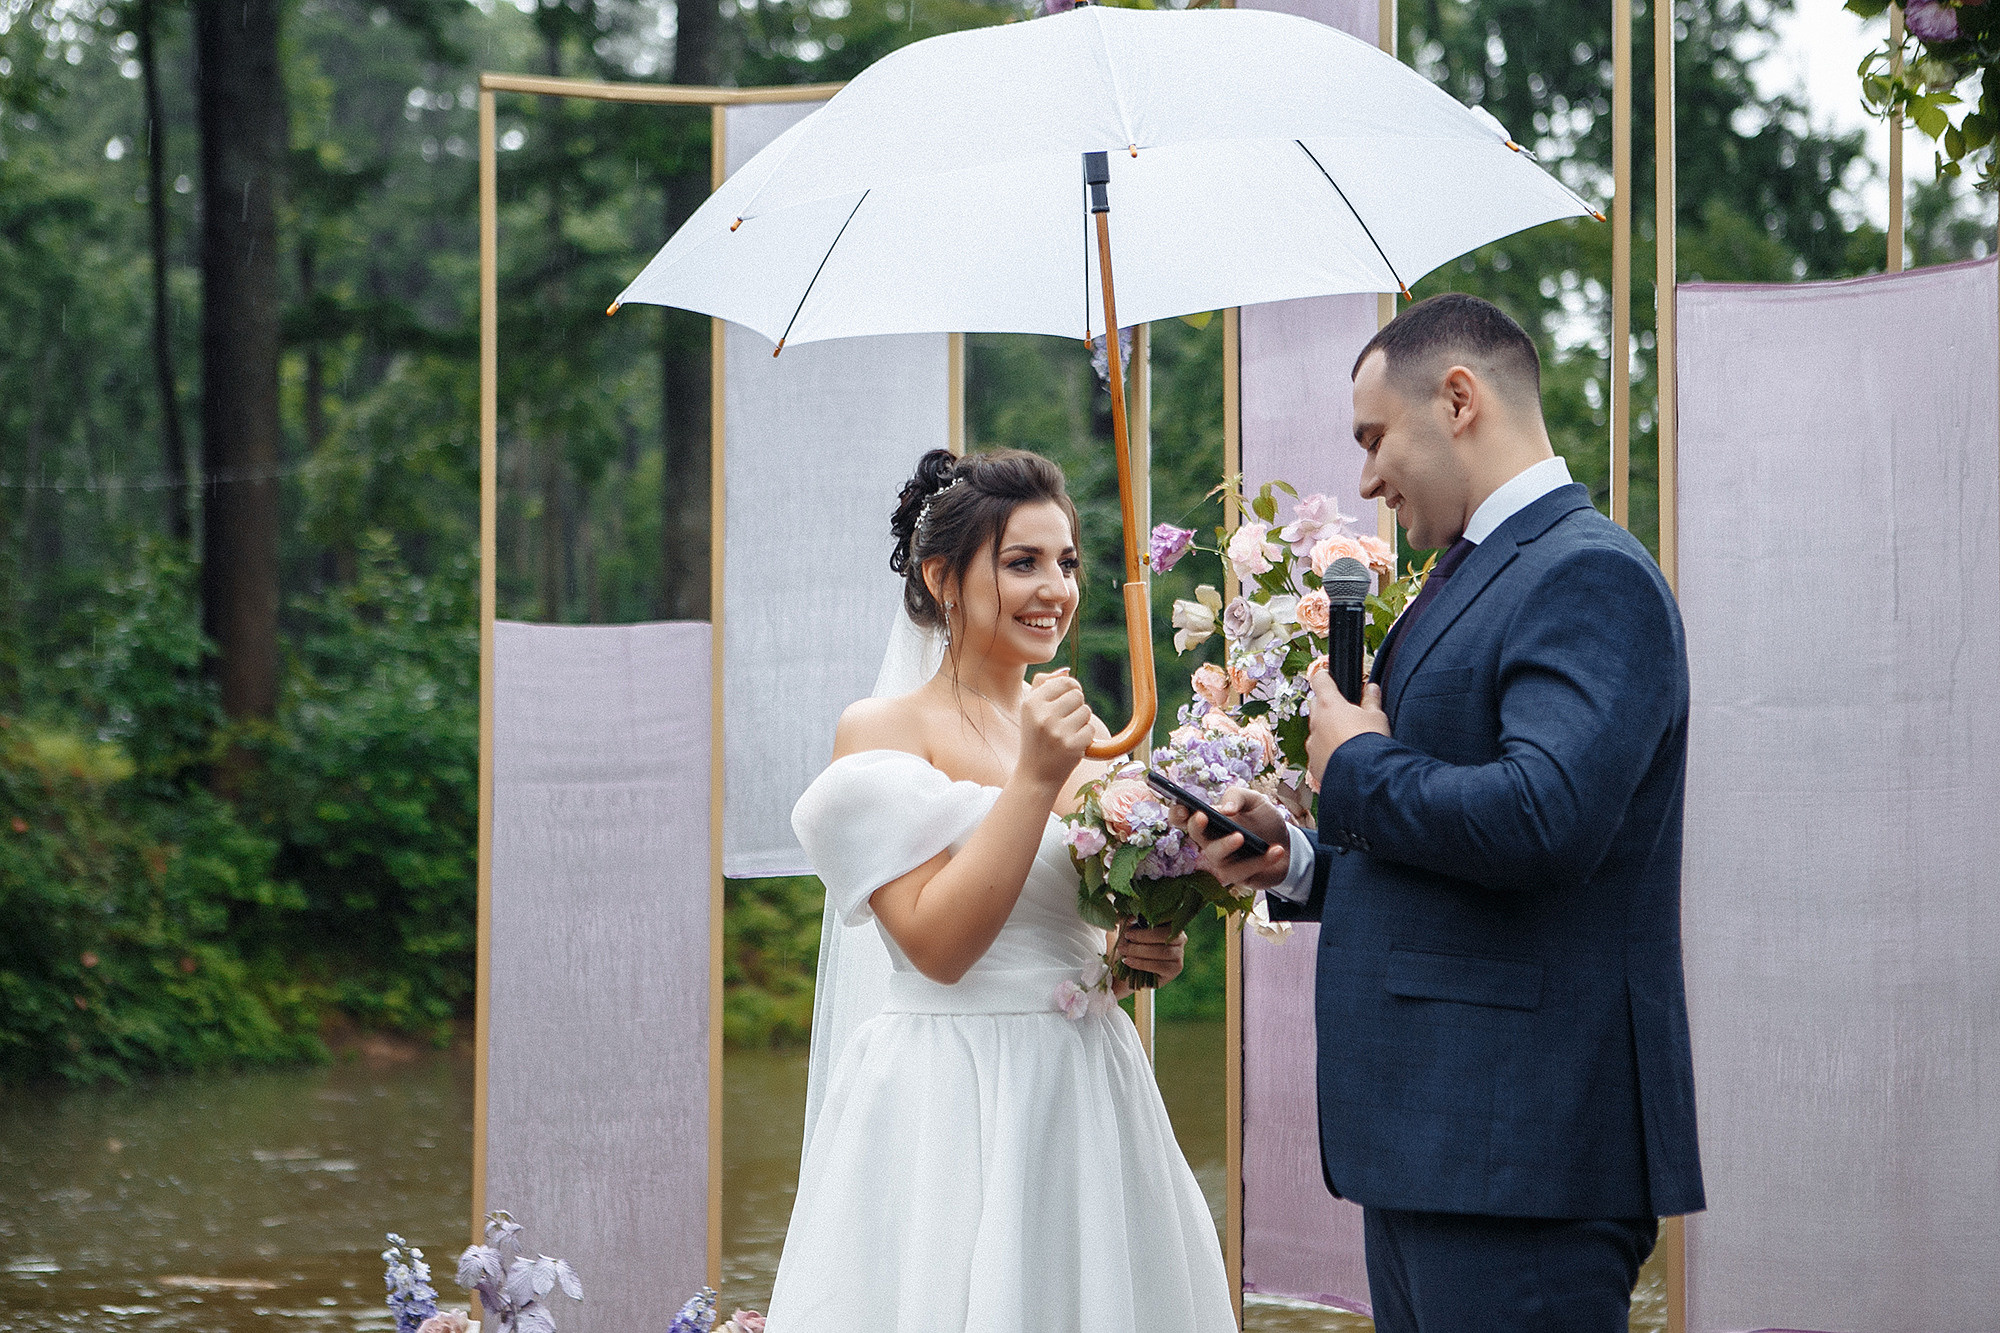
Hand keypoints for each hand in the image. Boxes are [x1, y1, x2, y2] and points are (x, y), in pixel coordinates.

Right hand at [1016, 669, 1093, 788]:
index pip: (1065, 682)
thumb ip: (1043, 686)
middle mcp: (1043, 715)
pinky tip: (1072, 745)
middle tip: (1064, 722)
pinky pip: (1090, 729)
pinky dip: (1085, 737)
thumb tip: (1065, 671)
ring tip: (1067, 733)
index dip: (1071, 689)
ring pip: (1086, 711)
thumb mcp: (1031, 711)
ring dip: (1081, 722)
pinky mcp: (1072, 746)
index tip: (1067, 700)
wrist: (1036, 775)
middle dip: (1076, 707)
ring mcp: (1057, 731)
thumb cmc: (1036, 739)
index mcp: (1031, 703)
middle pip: (1077, 695)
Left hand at [1113, 919, 1185, 987]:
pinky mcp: (1174, 970)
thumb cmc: (1131, 944)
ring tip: (1124, 950)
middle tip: (1127, 936)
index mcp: (1171, 923)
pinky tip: (1128, 961)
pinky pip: (1159, 966)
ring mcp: (1179, 955)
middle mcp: (1180, 938)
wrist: (1130, 968)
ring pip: (1163, 952)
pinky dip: (1141, 963)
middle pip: (1166, 935)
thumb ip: (1129, 920)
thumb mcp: (1128, 928)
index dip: (1151, 919)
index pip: (1168, 917)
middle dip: (1143, 936)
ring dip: (1140, 950)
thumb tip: (1132, 918)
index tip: (1132, 921)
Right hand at [1171, 786, 1290, 889]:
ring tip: (1241, 836)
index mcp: (1209, 820)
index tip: (1182, 807)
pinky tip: (1276, 849)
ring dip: (1226, 845)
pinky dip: (1262, 860)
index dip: (1177, 813)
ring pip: (1215, 856)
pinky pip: (1243, 871)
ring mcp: (1222, 860)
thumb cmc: (1264, 820)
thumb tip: (1225, 809)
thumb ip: (1238, 796)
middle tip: (1203, 816)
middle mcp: (1210, 841)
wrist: (1288, 846)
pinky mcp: (1237, 876)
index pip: (1183, 817)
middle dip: (1196, 826)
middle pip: (1195, 835)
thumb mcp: (1255, 800)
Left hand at [1305, 669, 1389, 783]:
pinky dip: (1326, 752)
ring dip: (1326, 731)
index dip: (1324, 677)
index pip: (1320, 681)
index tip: (1326, 676)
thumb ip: (1371, 700)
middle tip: (1344, 712)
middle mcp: (1316, 723)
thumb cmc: (1370, 743)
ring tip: (1346, 739)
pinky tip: (1342, 756)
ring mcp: (1312, 744)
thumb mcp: (1377, 717)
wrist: (1363, 777)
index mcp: (1329, 705)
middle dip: (1327, 706)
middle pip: (1315, 706)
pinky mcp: (1313, 764)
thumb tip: (1372, 688)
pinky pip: (1317, 753)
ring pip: (1316, 731)